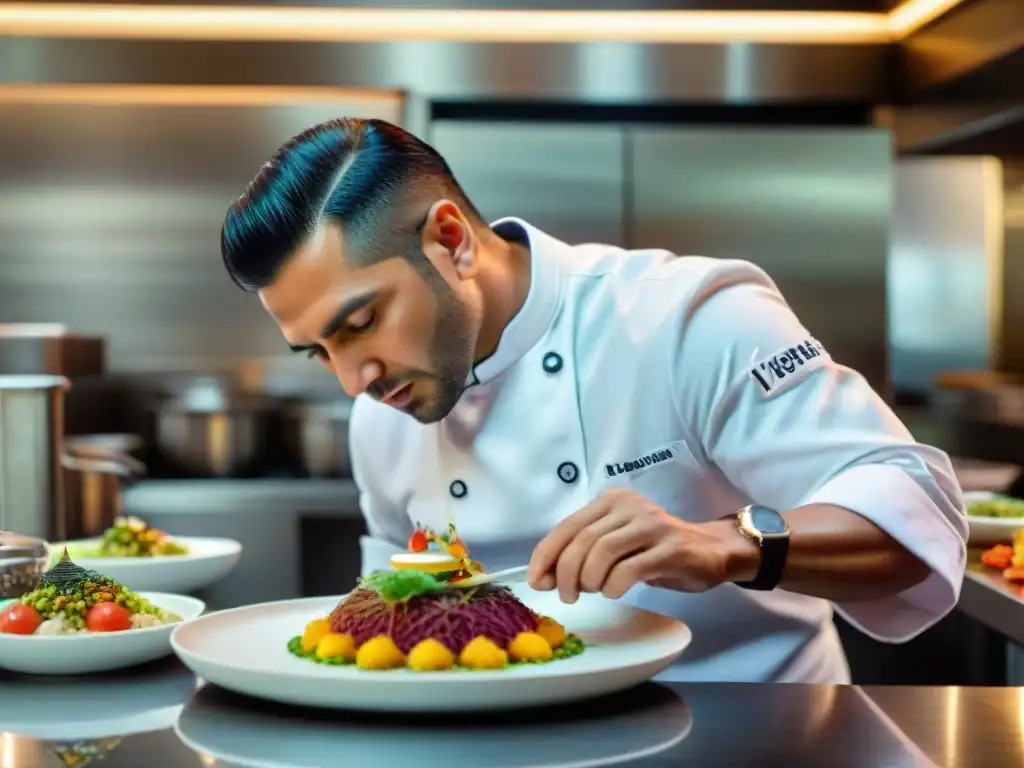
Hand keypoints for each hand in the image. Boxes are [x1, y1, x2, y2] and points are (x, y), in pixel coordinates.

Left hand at [527, 488, 752, 602]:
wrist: (709, 550)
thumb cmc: (654, 550)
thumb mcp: (614, 547)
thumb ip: (580, 556)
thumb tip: (541, 578)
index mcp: (611, 501)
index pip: (567, 526)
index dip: (546, 555)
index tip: (535, 581)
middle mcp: (629, 506)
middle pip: (583, 540)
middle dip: (566, 573)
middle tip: (568, 596)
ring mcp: (651, 524)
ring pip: (602, 552)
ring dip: (589, 580)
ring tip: (593, 592)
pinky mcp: (670, 548)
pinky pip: (629, 569)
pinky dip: (614, 586)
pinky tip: (615, 592)